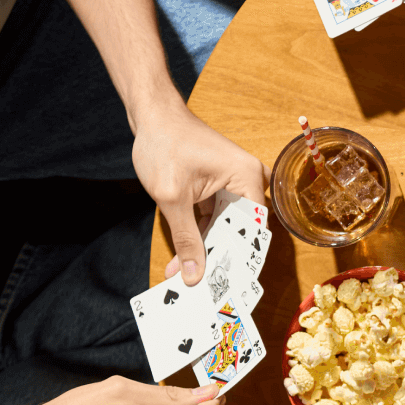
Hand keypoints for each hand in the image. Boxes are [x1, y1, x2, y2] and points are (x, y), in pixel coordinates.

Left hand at [130, 100, 266, 285]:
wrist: (151, 116)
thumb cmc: (164, 145)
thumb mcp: (172, 198)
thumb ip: (186, 239)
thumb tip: (194, 275)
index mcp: (246, 178)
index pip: (253, 230)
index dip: (241, 260)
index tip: (229, 287)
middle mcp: (246, 180)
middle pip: (239, 231)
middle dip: (218, 259)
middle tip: (205, 288)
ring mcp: (233, 183)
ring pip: (224, 227)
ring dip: (205, 250)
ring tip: (188, 277)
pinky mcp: (218, 186)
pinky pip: (214, 218)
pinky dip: (198, 236)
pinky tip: (184, 258)